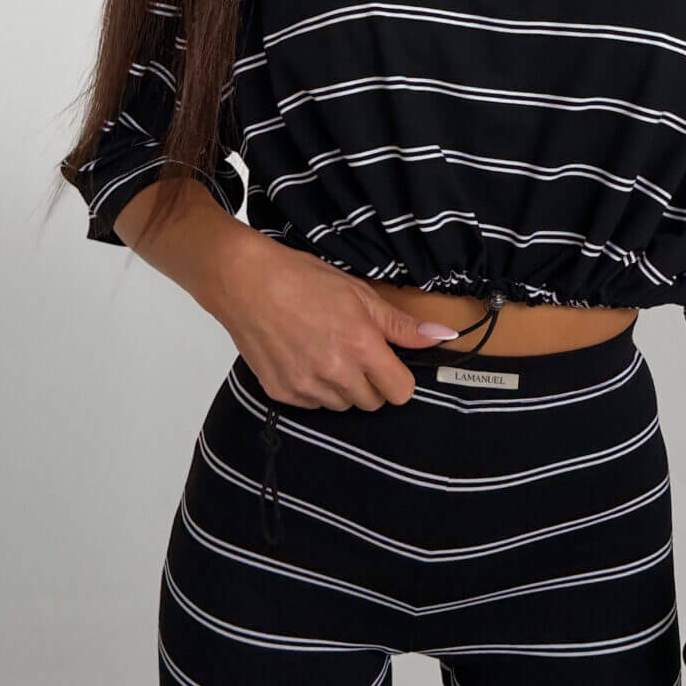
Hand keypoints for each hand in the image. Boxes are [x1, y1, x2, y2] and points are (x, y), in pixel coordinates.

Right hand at [204, 227, 457, 411]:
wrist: (245, 282)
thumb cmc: (303, 279)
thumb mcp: (359, 294)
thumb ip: (399, 324)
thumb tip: (440, 336)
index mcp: (360, 345)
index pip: (400, 391)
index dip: (398, 378)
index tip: (389, 364)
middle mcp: (335, 371)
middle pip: (373, 402)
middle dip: (371, 383)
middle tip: (355, 354)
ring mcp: (306, 385)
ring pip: (342, 406)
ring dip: (343, 387)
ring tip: (326, 353)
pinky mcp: (282, 391)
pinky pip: (313, 404)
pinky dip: (314, 389)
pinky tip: (304, 359)